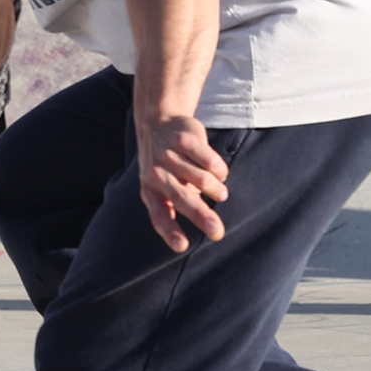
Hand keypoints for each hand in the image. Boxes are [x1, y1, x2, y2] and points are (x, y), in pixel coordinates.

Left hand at [135, 112, 229, 251]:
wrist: (156, 124)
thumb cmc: (164, 165)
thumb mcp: (161, 185)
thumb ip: (177, 203)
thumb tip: (205, 222)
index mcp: (149, 191)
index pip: (159, 215)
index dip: (170, 231)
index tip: (182, 247)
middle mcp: (156, 175)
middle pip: (182, 199)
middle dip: (201, 217)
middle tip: (217, 231)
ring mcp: (169, 156)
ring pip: (201, 179)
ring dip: (216, 189)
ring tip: (221, 194)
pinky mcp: (183, 140)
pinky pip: (209, 161)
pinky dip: (219, 170)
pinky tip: (220, 173)